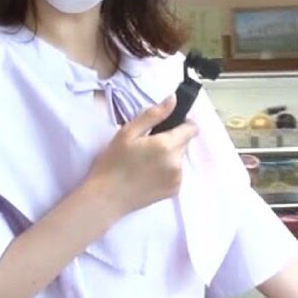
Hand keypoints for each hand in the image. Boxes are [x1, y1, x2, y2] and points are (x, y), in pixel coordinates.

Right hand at [86, 96, 197, 218]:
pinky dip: (167, 170)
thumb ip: (153, 114)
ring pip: (179, 158)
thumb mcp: (128, 132)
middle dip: (171, 140)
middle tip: (147, 145)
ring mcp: (177, 179)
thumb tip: (173, 100)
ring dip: (169, 155)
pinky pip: (176, 173)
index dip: (181, 123)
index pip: (191, 128)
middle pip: (184, 143)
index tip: (165, 126)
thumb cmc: (113, 162)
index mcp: (167, 145)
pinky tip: (148, 174)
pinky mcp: (174, 191)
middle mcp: (177, 163)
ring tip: (145, 161)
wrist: (106, 198)